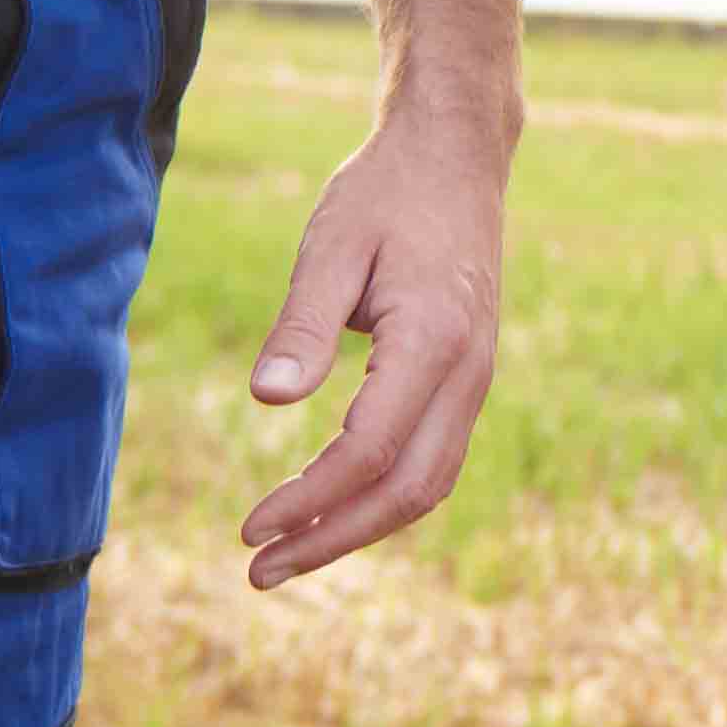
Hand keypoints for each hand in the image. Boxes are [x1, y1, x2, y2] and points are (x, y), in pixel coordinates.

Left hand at [236, 93, 508, 584]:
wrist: (456, 156)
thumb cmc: (385, 193)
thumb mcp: (331, 246)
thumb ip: (302, 324)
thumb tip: (267, 400)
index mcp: (434, 341)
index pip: (369, 452)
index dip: (309, 500)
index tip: (250, 527)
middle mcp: (468, 373)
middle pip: (408, 491)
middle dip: (333, 539)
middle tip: (258, 570)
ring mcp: (475, 380)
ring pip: (428, 485)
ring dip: (358, 528)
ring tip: (287, 554)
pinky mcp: (466, 380)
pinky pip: (432, 461)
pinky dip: (382, 498)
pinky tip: (330, 506)